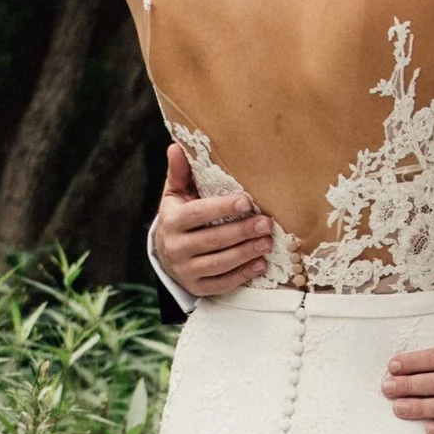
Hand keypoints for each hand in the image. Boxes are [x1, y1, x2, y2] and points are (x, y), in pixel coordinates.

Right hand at [153, 142, 273, 294]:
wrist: (165, 254)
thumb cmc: (178, 217)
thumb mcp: (175, 195)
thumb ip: (180, 173)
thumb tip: (176, 146)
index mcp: (172, 221)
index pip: (199, 213)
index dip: (223, 208)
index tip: (247, 201)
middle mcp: (175, 248)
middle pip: (213, 240)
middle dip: (242, 231)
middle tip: (266, 223)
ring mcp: (185, 270)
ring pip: (220, 263)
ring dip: (246, 253)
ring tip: (267, 242)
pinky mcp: (196, 287)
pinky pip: (222, 284)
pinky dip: (242, 275)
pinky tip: (260, 264)